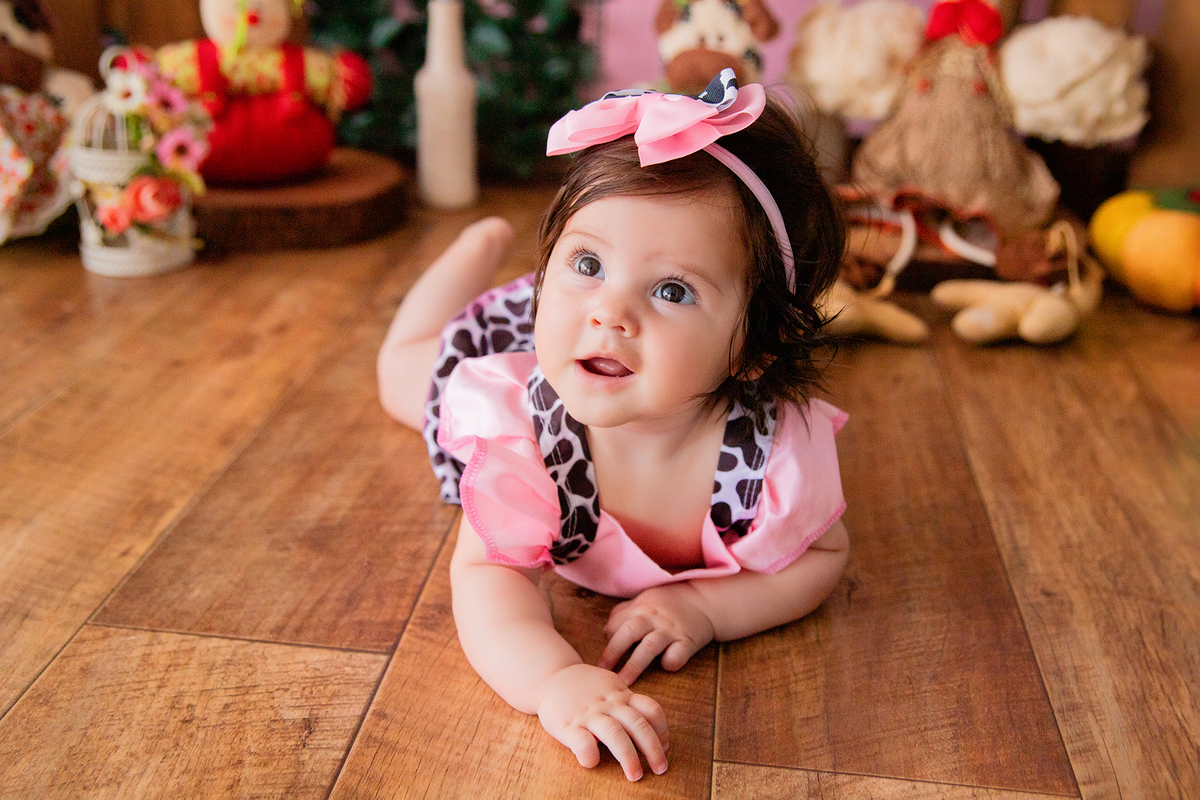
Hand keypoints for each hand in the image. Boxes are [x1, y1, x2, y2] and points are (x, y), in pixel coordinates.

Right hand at [537, 663, 668, 780]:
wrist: (552, 677)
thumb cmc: (587, 689)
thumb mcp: (611, 687)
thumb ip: (629, 704)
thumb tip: (655, 731)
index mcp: (621, 695)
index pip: (650, 709)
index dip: (662, 730)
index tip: (665, 746)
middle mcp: (608, 704)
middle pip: (637, 724)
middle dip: (652, 748)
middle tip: (660, 769)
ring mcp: (588, 713)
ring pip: (615, 734)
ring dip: (628, 756)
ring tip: (635, 775)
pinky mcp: (567, 725)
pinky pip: (583, 743)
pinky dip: (590, 756)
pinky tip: (592, 762)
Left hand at [599, 584, 715, 684]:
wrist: (704, 600)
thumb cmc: (669, 603)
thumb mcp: (646, 600)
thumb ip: (625, 612)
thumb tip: (605, 631)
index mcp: (641, 607)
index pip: (617, 622)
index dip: (608, 638)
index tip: (601, 655)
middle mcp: (654, 617)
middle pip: (628, 633)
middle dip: (612, 652)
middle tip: (602, 671)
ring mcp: (671, 629)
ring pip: (649, 646)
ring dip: (634, 665)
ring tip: (623, 682)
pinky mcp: (688, 640)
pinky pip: (677, 654)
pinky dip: (670, 661)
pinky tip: (666, 666)